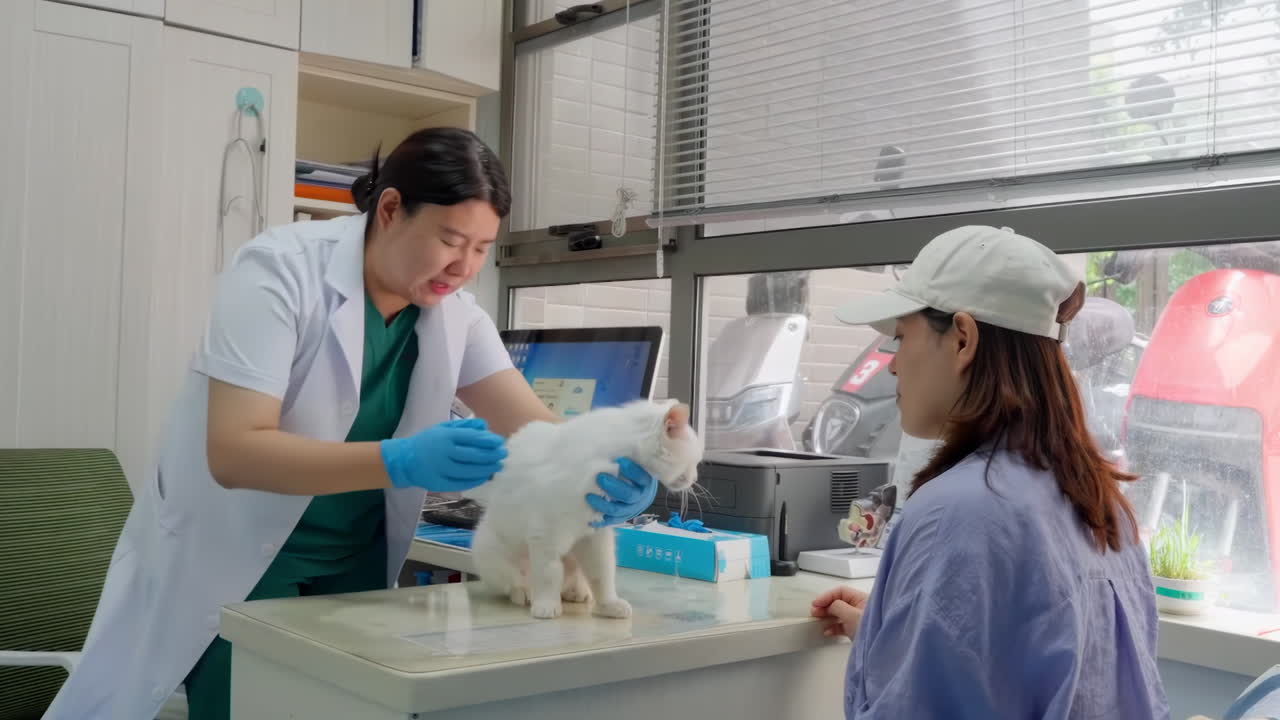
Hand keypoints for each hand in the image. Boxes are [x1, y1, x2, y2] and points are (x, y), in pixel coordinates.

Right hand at [379, 418, 506, 491]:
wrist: (403, 460)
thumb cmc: (428, 441)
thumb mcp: (443, 428)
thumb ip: (464, 426)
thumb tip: (486, 426)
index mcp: (445, 436)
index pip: (472, 438)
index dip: (488, 441)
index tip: (500, 442)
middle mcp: (443, 452)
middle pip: (473, 455)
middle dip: (491, 455)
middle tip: (503, 455)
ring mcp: (440, 469)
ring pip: (469, 470)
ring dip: (486, 469)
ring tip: (498, 466)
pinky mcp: (438, 483)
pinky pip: (461, 483)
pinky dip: (475, 480)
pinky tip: (485, 477)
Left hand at [586, 457, 657, 526]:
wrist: (642, 492)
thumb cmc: (634, 473)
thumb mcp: (637, 464)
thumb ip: (628, 456)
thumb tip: (610, 441)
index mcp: (645, 482)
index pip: (641, 477)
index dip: (631, 470)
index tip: (619, 460)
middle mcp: (639, 497)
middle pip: (628, 495)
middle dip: (613, 487)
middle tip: (599, 478)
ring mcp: (631, 509)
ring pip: (617, 509)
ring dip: (602, 504)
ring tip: (589, 496)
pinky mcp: (621, 517)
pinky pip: (611, 521)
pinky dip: (600, 520)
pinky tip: (589, 518)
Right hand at [811, 586, 869, 637]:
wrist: (882, 651)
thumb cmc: (873, 630)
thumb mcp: (852, 615)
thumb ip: (838, 606)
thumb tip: (829, 605)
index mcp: (862, 599)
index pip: (841, 592)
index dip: (827, 596)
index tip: (816, 603)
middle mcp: (861, 607)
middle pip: (839, 602)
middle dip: (825, 606)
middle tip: (815, 612)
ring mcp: (858, 620)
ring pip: (839, 615)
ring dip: (828, 617)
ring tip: (818, 620)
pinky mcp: (856, 631)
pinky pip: (842, 626)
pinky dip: (833, 628)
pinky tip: (828, 631)